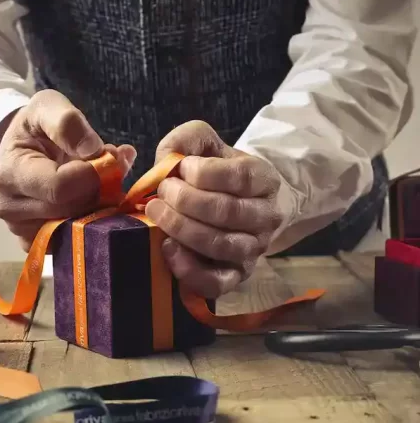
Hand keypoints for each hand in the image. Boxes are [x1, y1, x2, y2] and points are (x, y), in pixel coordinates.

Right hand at [0, 90, 135, 249]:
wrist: (19, 150)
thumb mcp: (47, 107)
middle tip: (111, 167)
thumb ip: (68, 122)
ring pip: (76, 228)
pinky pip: (72, 242)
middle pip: (71, 210)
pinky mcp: (34, 243)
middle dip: (100, 189)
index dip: (93, 174)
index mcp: (9, 173)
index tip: (108, 157)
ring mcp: (21, 231)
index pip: (60, 186)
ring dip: (98, 206)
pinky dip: (90, 223)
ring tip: (100, 181)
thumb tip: (93, 150)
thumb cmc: (34, 128)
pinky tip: (90, 202)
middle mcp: (8, 209)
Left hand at [145, 121, 284, 298]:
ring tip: (157, 214)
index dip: (203, 173)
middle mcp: (266, 217)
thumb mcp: (207, 146)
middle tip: (161, 192)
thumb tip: (166, 158)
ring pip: (220, 245)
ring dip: (181, 229)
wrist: (243, 205)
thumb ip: (187, 140)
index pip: (240, 177)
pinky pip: (216, 282)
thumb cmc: (219, 173)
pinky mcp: (236, 276)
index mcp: (264, 180)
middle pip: (226, 212)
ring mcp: (253, 250)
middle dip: (184, 201)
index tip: (181, 168)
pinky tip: (167, 249)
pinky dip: (188, 269)